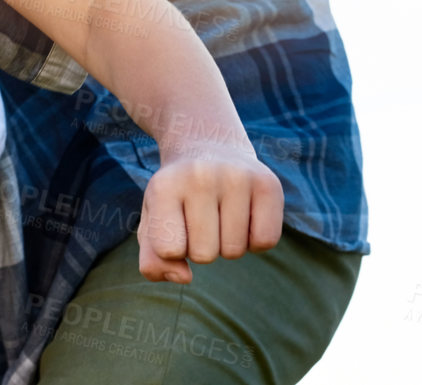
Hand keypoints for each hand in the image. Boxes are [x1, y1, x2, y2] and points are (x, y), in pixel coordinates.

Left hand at [136, 142, 283, 283]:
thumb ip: (152, 259)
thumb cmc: (177, 193)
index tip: (176, 222)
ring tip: (221, 210)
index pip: (169, 251)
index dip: (174, 249)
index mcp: (164, 186)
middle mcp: (200, 176)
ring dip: (227, 243)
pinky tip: (245, 214)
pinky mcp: (268, 183)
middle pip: (204, 255)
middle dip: (201, 246)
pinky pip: (266, 241)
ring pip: (234, 251)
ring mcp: (237, 177)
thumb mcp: (153, 220)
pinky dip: (255, 240)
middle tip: (201, 215)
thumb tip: (184, 277)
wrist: (208, 143)